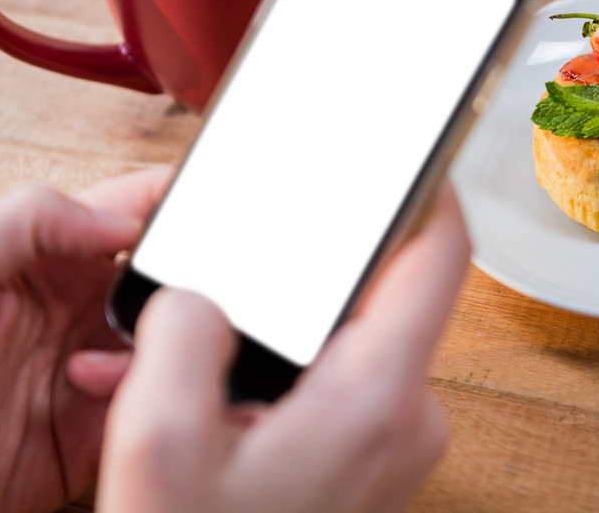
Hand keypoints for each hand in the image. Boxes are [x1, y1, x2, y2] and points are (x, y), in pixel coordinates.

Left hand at [0, 167, 170, 512]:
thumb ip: (22, 221)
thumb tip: (119, 220)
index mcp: (42, 252)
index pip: (130, 204)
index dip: (175, 202)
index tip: (195, 219)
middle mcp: (78, 300)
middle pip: (169, 269)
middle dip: (183, 282)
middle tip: (166, 305)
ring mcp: (99, 360)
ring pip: (178, 332)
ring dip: (167, 343)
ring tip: (105, 366)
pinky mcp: (111, 418)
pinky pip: (165, 392)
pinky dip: (160, 392)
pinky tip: (111, 404)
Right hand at [97, 183, 470, 512]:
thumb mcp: (159, 442)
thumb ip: (180, 333)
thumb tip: (200, 291)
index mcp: (376, 396)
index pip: (439, 253)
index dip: (430, 185)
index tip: (413, 143)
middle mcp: (408, 415)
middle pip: (380, 289)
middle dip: (303, 268)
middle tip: (236, 265)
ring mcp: (394, 439)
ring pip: (346, 337)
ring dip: (275, 328)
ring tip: (191, 348)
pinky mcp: (371, 455)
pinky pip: (336, 381)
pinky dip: (278, 371)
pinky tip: (207, 393)